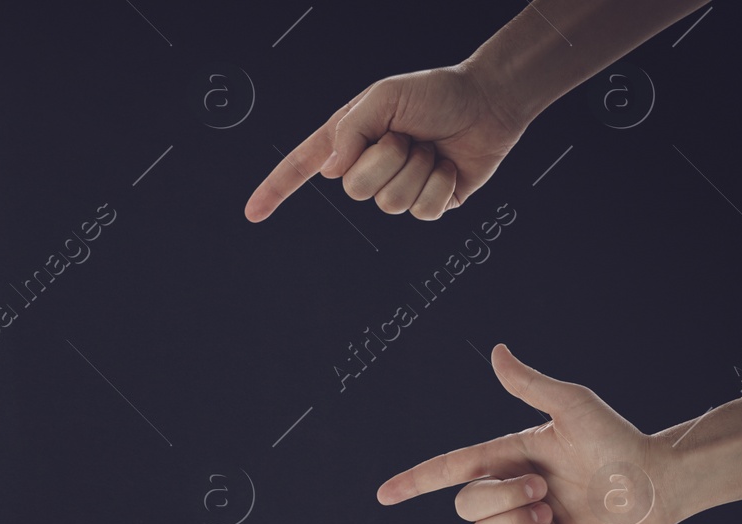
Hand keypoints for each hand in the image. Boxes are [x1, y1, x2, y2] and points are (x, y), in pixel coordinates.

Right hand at [245, 63, 527, 221]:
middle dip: (386, 160)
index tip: (252, 213)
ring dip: (417, 170)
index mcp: (350, 139)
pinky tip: (448, 166)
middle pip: (354, 190)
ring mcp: (397, 189)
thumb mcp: (384, 96)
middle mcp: (369, 167)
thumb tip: (333, 171)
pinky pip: (422, 212)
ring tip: (431, 148)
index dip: (276, 189)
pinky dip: (440, 186)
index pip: (303, 165)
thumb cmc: (436, 93)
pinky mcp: (426, 205)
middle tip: (408, 137)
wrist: (489, 103)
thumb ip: (351, 129)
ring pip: (391, 203)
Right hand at [378, 344, 670, 523]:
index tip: (384, 494)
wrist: (656, 485)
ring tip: (552, 513)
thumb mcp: (572, 405)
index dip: (414, 482)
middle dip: (500, 499)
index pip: (449, 470)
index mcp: (508, 458)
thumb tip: (498, 352)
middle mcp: (510, 492)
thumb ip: (530, 384)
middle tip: (542, 489)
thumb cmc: (619, 439)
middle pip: (464, 507)